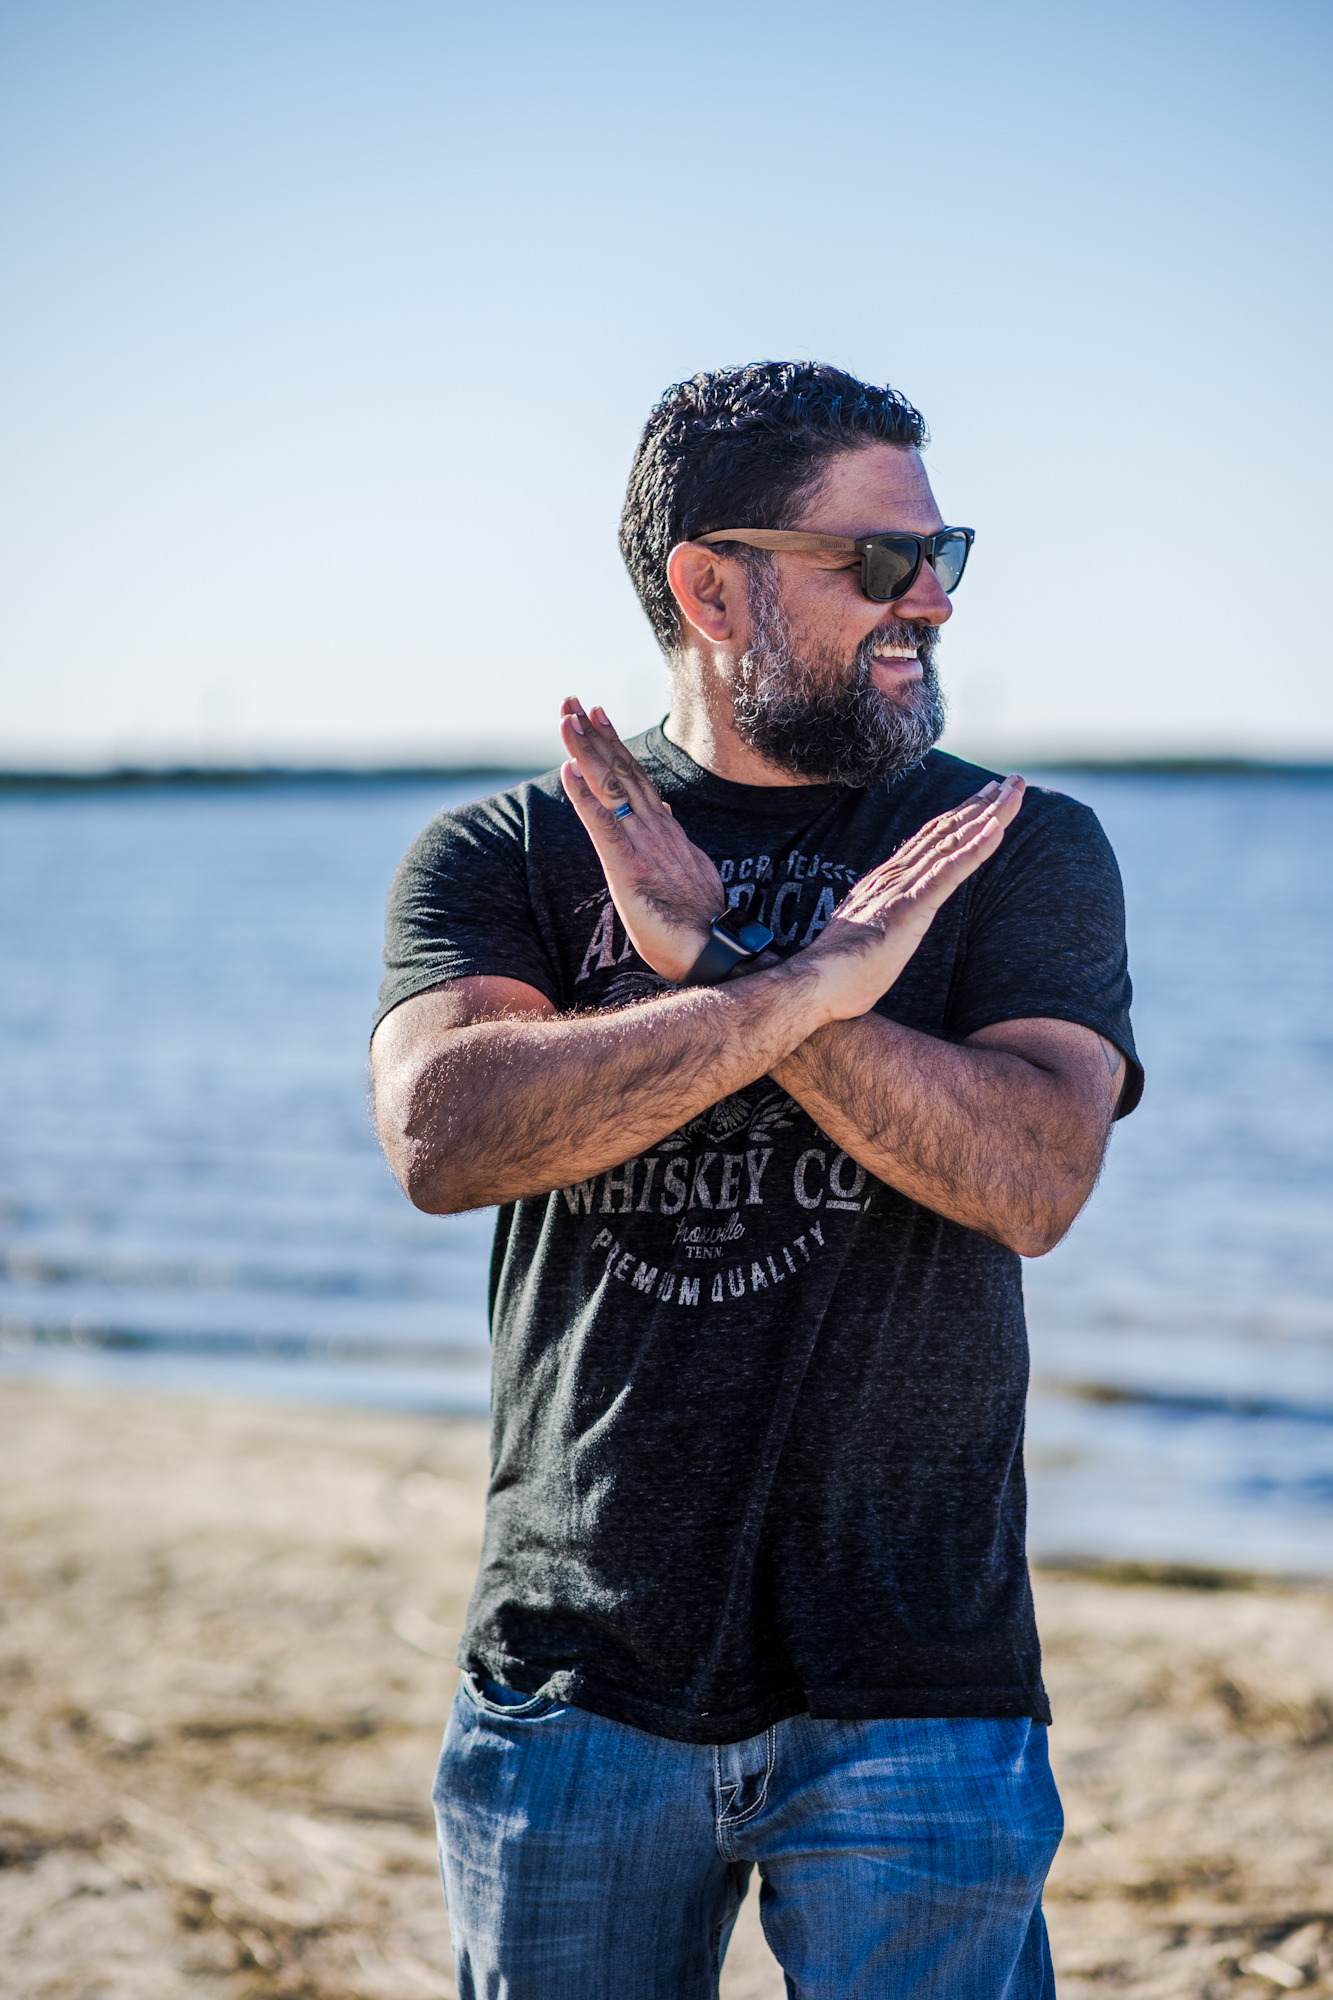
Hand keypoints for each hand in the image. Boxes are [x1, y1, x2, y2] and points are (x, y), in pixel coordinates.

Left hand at [559, 699, 722, 980]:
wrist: (715, 951)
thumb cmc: (699, 922)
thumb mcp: (686, 871)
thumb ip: (674, 841)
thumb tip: (666, 814)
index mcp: (665, 830)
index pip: (635, 778)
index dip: (614, 745)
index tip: (596, 715)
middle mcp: (654, 829)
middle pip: (621, 772)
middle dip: (595, 734)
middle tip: (572, 699)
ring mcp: (643, 846)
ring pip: (611, 789)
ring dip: (587, 752)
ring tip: (567, 719)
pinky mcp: (629, 869)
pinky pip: (603, 827)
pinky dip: (584, 798)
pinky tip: (568, 772)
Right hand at [800, 776, 1026, 1020]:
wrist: (816, 984)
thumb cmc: (840, 972)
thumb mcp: (866, 934)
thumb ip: (879, 918)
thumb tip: (887, 920)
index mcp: (885, 881)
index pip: (929, 840)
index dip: (959, 816)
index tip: (984, 797)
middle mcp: (894, 876)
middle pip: (945, 831)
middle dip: (981, 804)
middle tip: (1012, 782)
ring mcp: (902, 889)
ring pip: (953, 842)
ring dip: (987, 816)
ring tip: (1013, 792)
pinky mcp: (910, 909)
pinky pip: (949, 873)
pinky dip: (975, 849)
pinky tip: (997, 830)